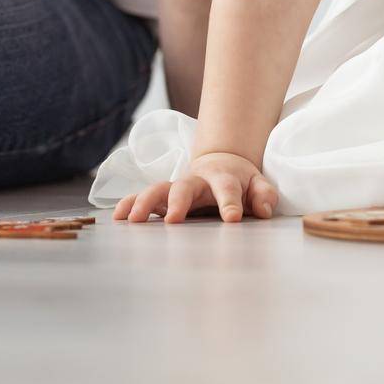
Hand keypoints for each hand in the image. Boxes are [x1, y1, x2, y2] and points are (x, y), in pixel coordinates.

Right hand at [114, 151, 277, 223]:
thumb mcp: (258, 184)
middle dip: (179, 202)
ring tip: (133, 221)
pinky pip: (141, 197)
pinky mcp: (162, 198)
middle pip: (185, 187)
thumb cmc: (240, 181)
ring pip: (157, 190)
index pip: (226, 188)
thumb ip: (264, 195)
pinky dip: (129, 204)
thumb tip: (265, 209)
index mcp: (222, 178)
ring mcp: (176, 188)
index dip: (230, 202)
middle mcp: (195, 181)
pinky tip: (118, 217)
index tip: (233, 219)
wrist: (220, 163)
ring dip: (144, 203)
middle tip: (174, 220)